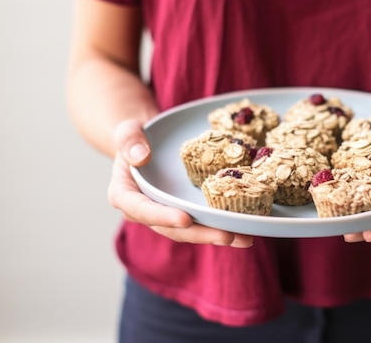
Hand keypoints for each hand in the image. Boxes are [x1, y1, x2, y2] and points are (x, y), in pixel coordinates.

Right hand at [108, 119, 253, 246]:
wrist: (148, 143)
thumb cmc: (136, 137)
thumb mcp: (127, 130)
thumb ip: (129, 140)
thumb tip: (140, 157)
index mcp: (125, 195)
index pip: (141, 210)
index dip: (162, 217)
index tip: (185, 219)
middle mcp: (145, 212)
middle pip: (171, 229)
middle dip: (200, 234)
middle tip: (226, 236)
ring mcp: (166, 215)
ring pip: (190, 232)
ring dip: (216, 236)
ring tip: (243, 238)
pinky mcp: (184, 213)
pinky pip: (202, 223)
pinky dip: (222, 227)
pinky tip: (245, 231)